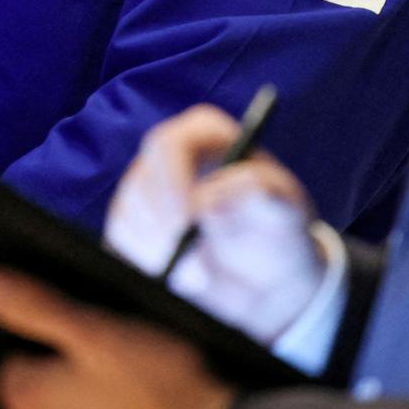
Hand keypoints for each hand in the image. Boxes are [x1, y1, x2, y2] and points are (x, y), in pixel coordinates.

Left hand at [0, 268, 233, 408]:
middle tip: (98, 325)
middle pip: (30, 366)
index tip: (66, 305)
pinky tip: (131, 375)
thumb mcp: (92, 329)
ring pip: (60, 386)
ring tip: (119, 346)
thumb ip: (33, 307)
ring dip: (79, 364)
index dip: (29, 318)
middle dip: (55, 342)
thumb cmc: (156, 380)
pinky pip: (85, 407)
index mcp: (24, 403)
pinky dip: (99, 389)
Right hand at [105, 105, 326, 341]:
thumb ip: (257, 193)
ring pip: (128, 218)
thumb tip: (208, 200)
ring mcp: (142, 187)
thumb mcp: (286, 208)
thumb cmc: (278, 230)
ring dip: (162, 254)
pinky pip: (122, 244)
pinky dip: (148, 265)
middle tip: (198, 271)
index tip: (187, 225)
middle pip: (140, 184)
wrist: (265, 273)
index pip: (169, 146)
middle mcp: (166, 154)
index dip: (172, 184)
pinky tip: (184, 275)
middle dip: (166, 230)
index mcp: (204, 133)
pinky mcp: (129, 222)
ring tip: (207, 274)